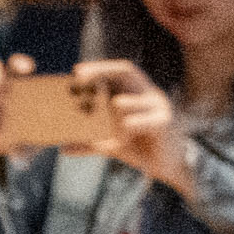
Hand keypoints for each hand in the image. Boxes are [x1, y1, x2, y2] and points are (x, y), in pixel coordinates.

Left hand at [68, 56, 193, 197]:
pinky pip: (146, 121)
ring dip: (121, 104)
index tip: (75, 72)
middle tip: (80, 78)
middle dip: (102, 71)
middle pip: (127, 72)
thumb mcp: (113, 142)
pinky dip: (132, 125)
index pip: (118, 72)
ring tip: (110, 106)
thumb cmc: (142, 146)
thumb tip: (63, 148)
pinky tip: (120, 132)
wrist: (171, 165)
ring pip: (136, 99)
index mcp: (135, 93)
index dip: (98, 68)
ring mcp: (158, 107)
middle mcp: (147, 94)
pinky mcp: (164, 124)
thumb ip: (91, 142)